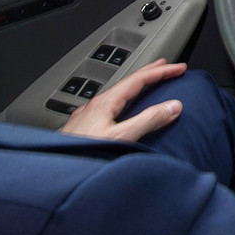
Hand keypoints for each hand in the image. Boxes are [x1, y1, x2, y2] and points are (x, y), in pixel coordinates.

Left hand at [58, 59, 185, 142]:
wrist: (55, 169)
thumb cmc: (82, 153)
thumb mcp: (122, 137)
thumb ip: (148, 121)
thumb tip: (173, 106)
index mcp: (106, 102)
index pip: (139, 79)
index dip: (161, 72)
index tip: (178, 68)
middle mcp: (95, 105)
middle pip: (127, 82)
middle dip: (149, 72)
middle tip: (165, 66)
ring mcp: (87, 115)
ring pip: (117, 94)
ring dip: (136, 86)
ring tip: (147, 84)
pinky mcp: (83, 127)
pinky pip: (109, 106)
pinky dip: (123, 100)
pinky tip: (121, 109)